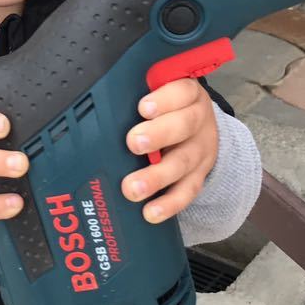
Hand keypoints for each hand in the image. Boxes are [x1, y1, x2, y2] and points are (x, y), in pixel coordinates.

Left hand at [121, 79, 218, 223]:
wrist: (201, 131)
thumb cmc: (170, 109)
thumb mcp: (160, 93)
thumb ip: (136, 93)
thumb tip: (103, 102)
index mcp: (188, 96)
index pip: (182, 91)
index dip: (164, 100)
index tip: (143, 108)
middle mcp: (198, 122)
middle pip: (183, 126)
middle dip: (158, 135)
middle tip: (133, 143)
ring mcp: (200, 151)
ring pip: (182, 163)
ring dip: (157, 177)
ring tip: (133, 188)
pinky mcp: (198, 176)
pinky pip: (186, 192)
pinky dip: (168, 204)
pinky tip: (151, 212)